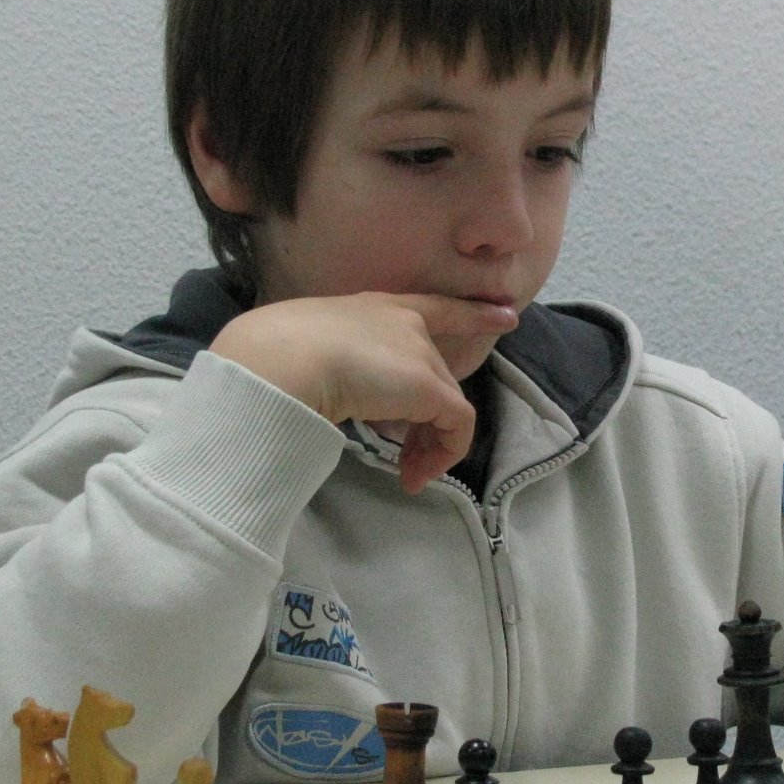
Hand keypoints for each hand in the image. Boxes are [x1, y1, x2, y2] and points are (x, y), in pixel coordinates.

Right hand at [210, 292, 518, 492]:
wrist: (283, 359)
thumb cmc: (276, 352)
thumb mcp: (307, 351)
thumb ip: (331, 365)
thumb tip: (335, 394)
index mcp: (375, 308)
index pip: (434, 307)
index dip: (471, 312)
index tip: (507, 314)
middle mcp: (405, 324)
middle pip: (435, 373)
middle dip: (426, 419)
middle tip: (405, 459)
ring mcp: (420, 354)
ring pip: (445, 404)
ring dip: (429, 445)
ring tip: (408, 475)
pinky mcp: (430, 387)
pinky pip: (455, 426)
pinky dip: (442, 455)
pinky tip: (414, 476)